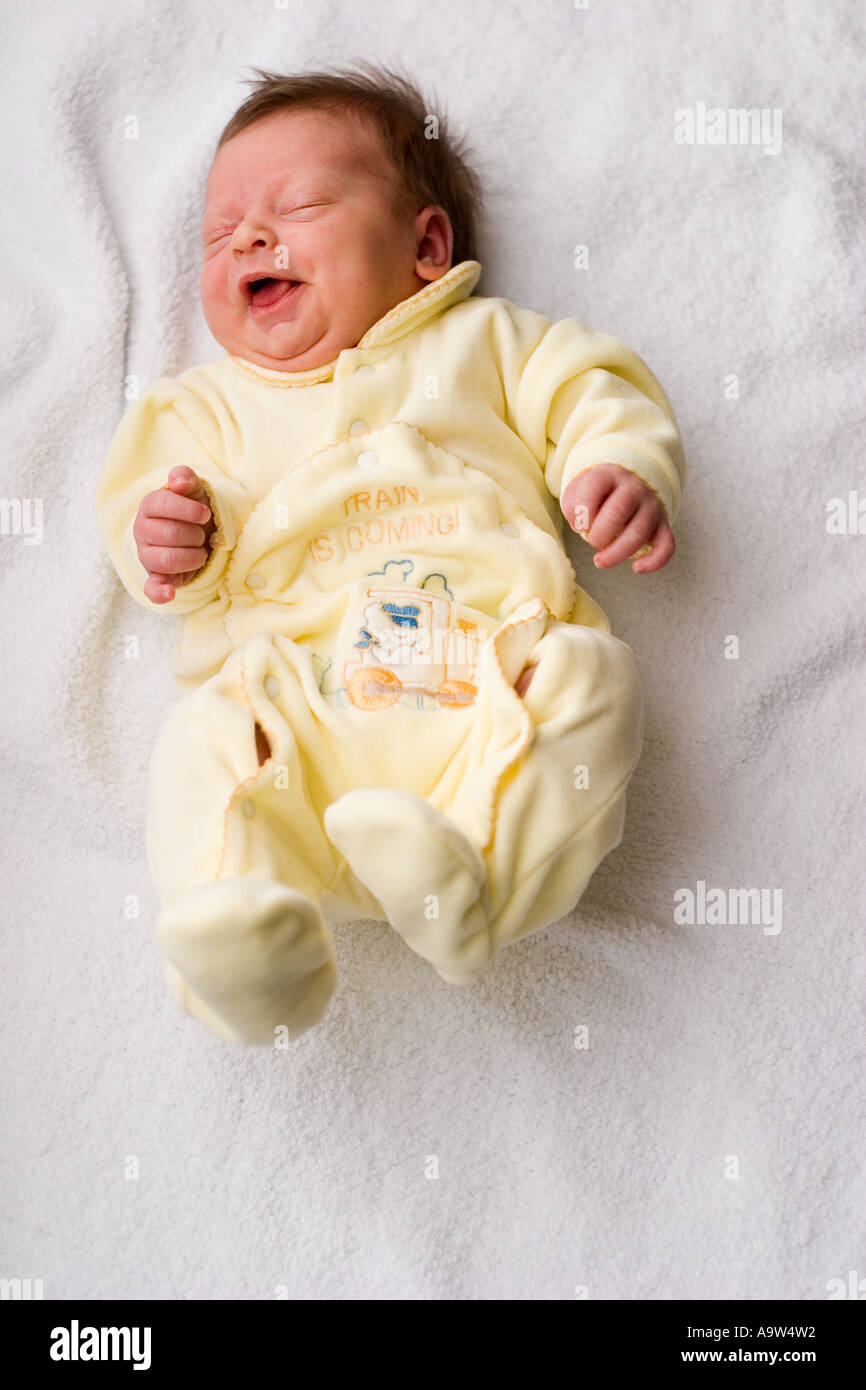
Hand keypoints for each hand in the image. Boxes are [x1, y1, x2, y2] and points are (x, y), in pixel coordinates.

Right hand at [133, 466, 215, 603]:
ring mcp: (147, 556)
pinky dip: (159, 592)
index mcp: (149, 506)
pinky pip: (152, 587)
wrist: (202, 532)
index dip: (187, 510)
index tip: (205, 514)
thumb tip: (178, 482)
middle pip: (168, 533)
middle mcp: (142, 531)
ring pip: (166, 559)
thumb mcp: (194, 489)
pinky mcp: (156, 577)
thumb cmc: (196, 508)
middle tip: (202, 535)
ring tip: (200, 553)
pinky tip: (169, 593)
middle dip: (194, 535)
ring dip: (192, 556)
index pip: (160, 504)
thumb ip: (185, 478)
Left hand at [561, 463, 674, 572]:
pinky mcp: (663, 526)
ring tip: (600, 561)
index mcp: (610, 476)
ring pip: (639, 533)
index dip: (582, 509)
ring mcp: (651, 508)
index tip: (580, 523)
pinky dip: (654, 562)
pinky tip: (636, 568)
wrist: (627, 490)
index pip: (595, 486)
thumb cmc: (597, 497)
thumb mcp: (578, 493)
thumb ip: (574, 506)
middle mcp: (634, 489)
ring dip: (616, 554)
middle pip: (617, 512)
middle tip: (592, 542)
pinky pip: (666, 546)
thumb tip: (583, 526)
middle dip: (598, 535)